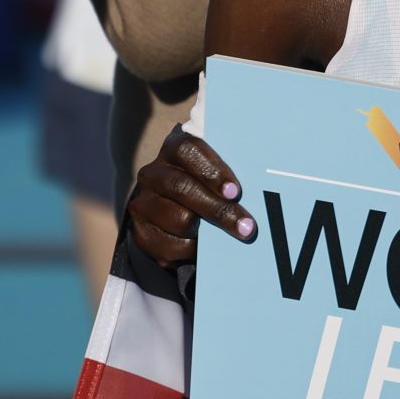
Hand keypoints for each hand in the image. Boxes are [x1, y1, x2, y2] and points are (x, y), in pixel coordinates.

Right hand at [129, 128, 258, 265]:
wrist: (171, 213)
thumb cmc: (206, 186)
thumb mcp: (215, 172)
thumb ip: (227, 173)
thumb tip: (259, 186)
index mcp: (173, 149)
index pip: (186, 150)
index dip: (212, 170)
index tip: (236, 191)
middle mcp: (153, 174)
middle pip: (182, 187)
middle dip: (219, 209)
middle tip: (247, 226)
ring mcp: (143, 203)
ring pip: (179, 219)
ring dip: (210, 232)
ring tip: (233, 236)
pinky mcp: (141, 233)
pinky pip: (170, 245)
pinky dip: (193, 249)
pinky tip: (207, 248)